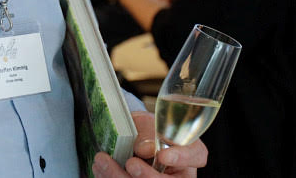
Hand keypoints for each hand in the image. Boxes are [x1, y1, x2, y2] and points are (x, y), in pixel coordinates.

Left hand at [92, 111, 206, 176]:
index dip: (182, 157)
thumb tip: (146, 148)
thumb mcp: (146, 122)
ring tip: (103, 162)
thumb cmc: (144, 128)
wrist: (128, 134)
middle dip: (147, 176)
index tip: (164, 155)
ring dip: (121, 177)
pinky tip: (99, 169)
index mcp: (188, 150)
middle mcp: (178, 173)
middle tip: (130, 163)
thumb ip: (148, 132)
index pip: (195, 155)